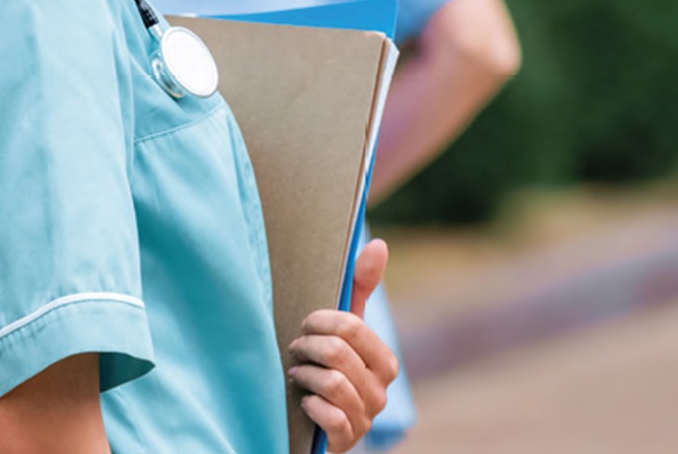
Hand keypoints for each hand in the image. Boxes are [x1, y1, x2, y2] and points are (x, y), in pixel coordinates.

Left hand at [288, 239, 400, 452]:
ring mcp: (364, 419)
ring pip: (331, 382)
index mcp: (383, 361)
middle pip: (337, 352)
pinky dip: (309, 406)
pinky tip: (302, 403)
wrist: (306, 420)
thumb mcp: (338, 328)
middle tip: (295, 350)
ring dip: (303, 375)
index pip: (350, 326)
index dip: (317, 321)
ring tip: (296, 374)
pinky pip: (329, 417)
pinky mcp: (346, 440)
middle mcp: (380, 392)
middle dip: (306, 346)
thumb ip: (359, 288)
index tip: (304, 326)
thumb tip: (378, 244)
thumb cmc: (322, 365)